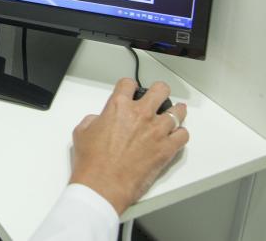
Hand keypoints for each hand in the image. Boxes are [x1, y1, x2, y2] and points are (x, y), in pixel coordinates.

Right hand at [69, 78, 188, 214]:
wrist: (103, 183)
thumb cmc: (93, 161)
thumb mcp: (82, 132)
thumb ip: (93, 120)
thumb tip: (99, 121)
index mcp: (118, 106)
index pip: (128, 83)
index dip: (129, 85)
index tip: (130, 89)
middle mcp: (140, 114)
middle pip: (160, 90)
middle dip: (160, 91)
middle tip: (158, 95)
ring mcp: (157, 131)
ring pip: (178, 112)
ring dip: (175, 111)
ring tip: (174, 113)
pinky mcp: (167, 148)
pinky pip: (183, 135)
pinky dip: (180, 134)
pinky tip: (175, 136)